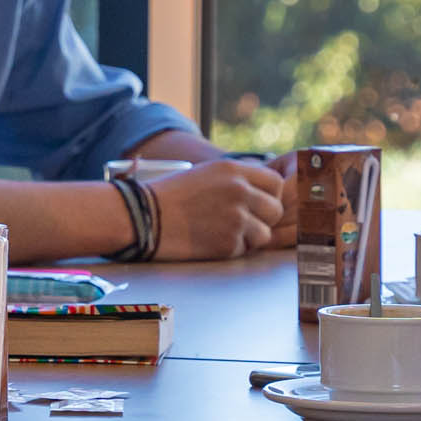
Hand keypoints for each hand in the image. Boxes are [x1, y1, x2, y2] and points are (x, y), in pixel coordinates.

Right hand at [130, 154, 288, 259]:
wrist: (144, 217)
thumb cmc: (172, 195)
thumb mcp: (208, 172)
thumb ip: (238, 179)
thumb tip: (265, 190)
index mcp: (234, 170)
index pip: (276, 183)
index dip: (270, 195)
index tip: (257, 203)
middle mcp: (239, 192)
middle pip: (275, 210)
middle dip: (263, 218)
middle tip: (244, 222)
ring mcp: (235, 219)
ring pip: (265, 233)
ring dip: (250, 237)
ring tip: (225, 232)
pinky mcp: (228, 244)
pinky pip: (245, 249)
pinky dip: (231, 249)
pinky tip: (210, 240)